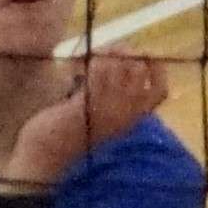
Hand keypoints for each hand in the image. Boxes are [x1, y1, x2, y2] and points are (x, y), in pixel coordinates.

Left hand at [1, 53, 167, 190]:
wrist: (46, 156)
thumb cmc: (73, 134)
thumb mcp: (104, 119)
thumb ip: (117, 98)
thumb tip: (125, 61)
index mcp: (132, 119)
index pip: (160, 91)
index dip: (157, 69)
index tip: (145, 55)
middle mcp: (125, 114)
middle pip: (139, 70)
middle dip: (127, 52)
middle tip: (109, 50)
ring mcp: (107, 110)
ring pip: (118, 66)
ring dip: (105, 53)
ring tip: (91, 55)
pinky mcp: (86, 104)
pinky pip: (97, 71)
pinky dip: (90, 61)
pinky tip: (76, 64)